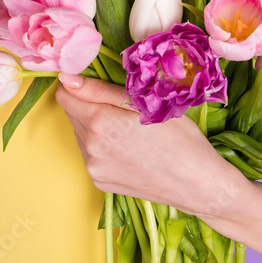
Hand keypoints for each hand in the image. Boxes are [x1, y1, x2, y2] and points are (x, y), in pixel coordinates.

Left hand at [54, 73, 240, 213]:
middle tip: (120, 106)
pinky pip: (90, 154)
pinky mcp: (100, 182)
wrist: (198, 184)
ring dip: (93, 125)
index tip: (95, 83)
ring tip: (126, 128)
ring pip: (80, 134)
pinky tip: (126, 147)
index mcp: (99, 122)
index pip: (64, 94)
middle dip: (88, 104)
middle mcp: (90, 147)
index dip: (77, 85)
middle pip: (71, 113)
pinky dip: (101, 146)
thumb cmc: (180, 138)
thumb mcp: (145, 103)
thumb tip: (66, 78)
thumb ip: (100, 89)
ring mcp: (94, 168)